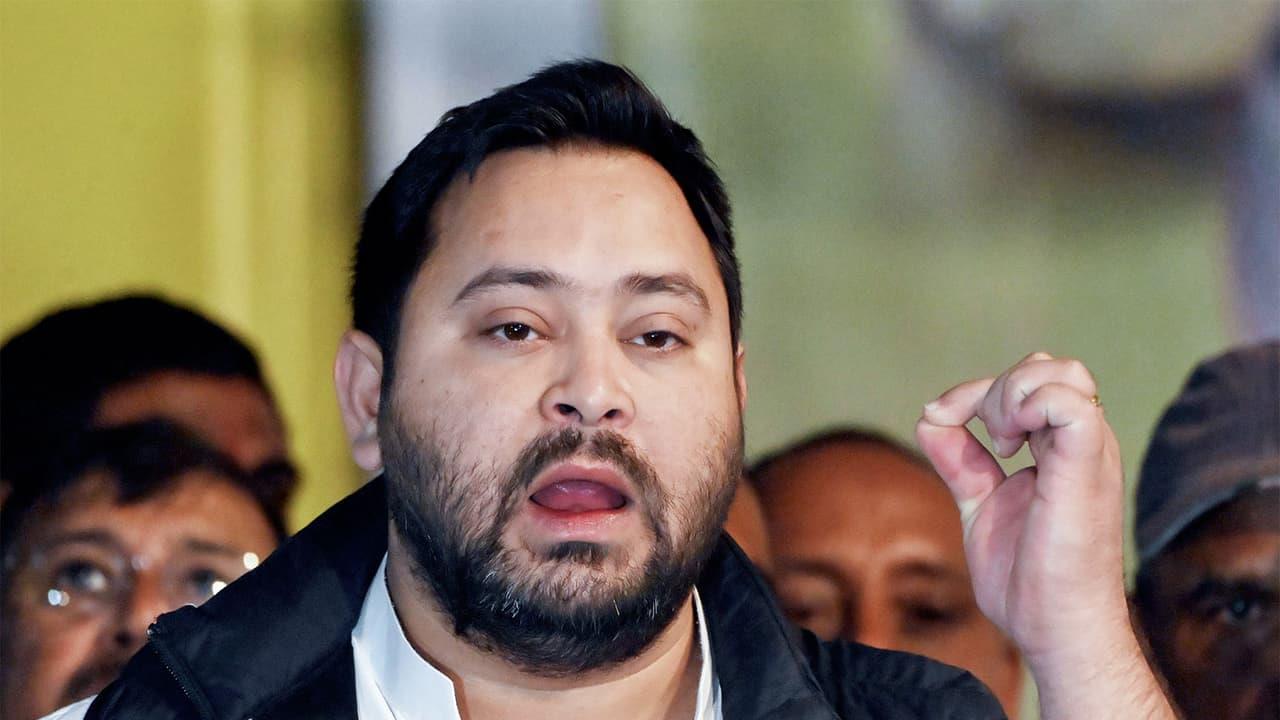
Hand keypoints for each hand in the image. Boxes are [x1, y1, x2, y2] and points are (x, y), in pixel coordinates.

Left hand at [916, 353, 1174, 718]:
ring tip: (999, 444)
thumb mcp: (981, 505)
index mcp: (1063, 449)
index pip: (1031, 381)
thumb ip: (961, 462)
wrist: (1054, 628)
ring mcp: (1089, 453)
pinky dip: (1027, 406)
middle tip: (986, 442)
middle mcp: (1081, 443)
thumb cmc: (1028, 580)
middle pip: (1048, 367)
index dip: (977, 392)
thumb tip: (929, 418)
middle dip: (996, 387)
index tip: (944, 422)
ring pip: (1061, 372)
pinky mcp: (1087, 468)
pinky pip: (1070, 403)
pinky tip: (1006, 446)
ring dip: (1010, 395)